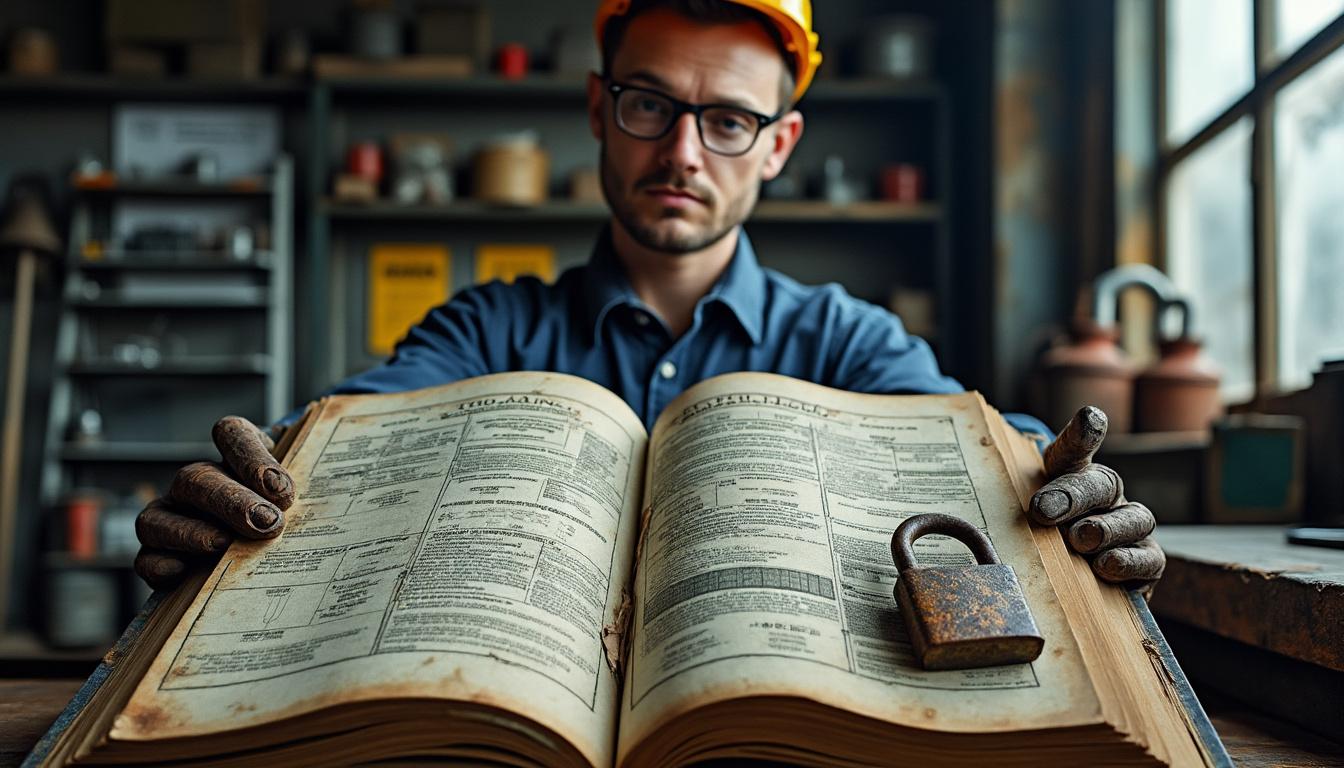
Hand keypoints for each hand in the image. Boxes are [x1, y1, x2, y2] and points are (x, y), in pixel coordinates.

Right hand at [134, 416, 294, 589]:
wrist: (270, 540)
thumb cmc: (284, 509)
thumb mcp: (295, 493)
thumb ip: (292, 489)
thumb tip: (287, 499)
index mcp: (234, 455)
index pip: (233, 434)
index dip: (252, 457)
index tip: (282, 489)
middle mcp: (196, 482)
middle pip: (196, 479)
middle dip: (231, 501)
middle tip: (267, 523)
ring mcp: (171, 517)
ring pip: (157, 518)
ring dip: (190, 532)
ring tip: (225, 545)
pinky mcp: (159, 555)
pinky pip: (145, 559)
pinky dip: (160, 565)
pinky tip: (185, 572)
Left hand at [1025, 406, 1165, 585]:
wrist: (1068, 578)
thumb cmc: (1041, 541)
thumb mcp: (1024, 517)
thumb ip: (1024, 511)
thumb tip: (1030, 516)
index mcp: (1073, 475)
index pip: (1074, 450)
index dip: (1082, 434)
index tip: (1089, 418)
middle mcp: (1107, 496)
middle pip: (1100, 485)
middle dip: (1072, 496)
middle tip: (1044, 511)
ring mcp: (1130, 527)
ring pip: (1135, 518)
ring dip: (1106, 529)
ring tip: (1081, 539)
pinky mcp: (1147, 561)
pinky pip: (1149, 559)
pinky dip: (1129, 562)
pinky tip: (1107, 565)